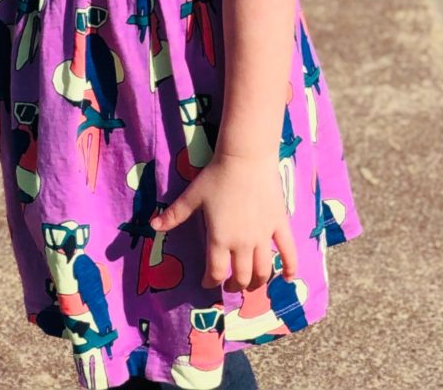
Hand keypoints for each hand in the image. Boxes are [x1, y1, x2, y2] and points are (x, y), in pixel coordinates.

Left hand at [150, 152, 296, 292]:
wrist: (246, 158)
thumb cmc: (217, 176)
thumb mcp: (193, 196)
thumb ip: (174, 214)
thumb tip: (152, 226)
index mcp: (219, 239)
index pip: (215, 272)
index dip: (210, 282)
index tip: (207, 283)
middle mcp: (242, 244)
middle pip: (241, 277)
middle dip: (234, 285)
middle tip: (230, 284)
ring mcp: (263, 236)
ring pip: (263, 271)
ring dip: (257, 283)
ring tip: (252, 284)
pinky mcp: (279, 225)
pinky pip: (288, 252)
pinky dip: (290, 268)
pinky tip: (288, 279)